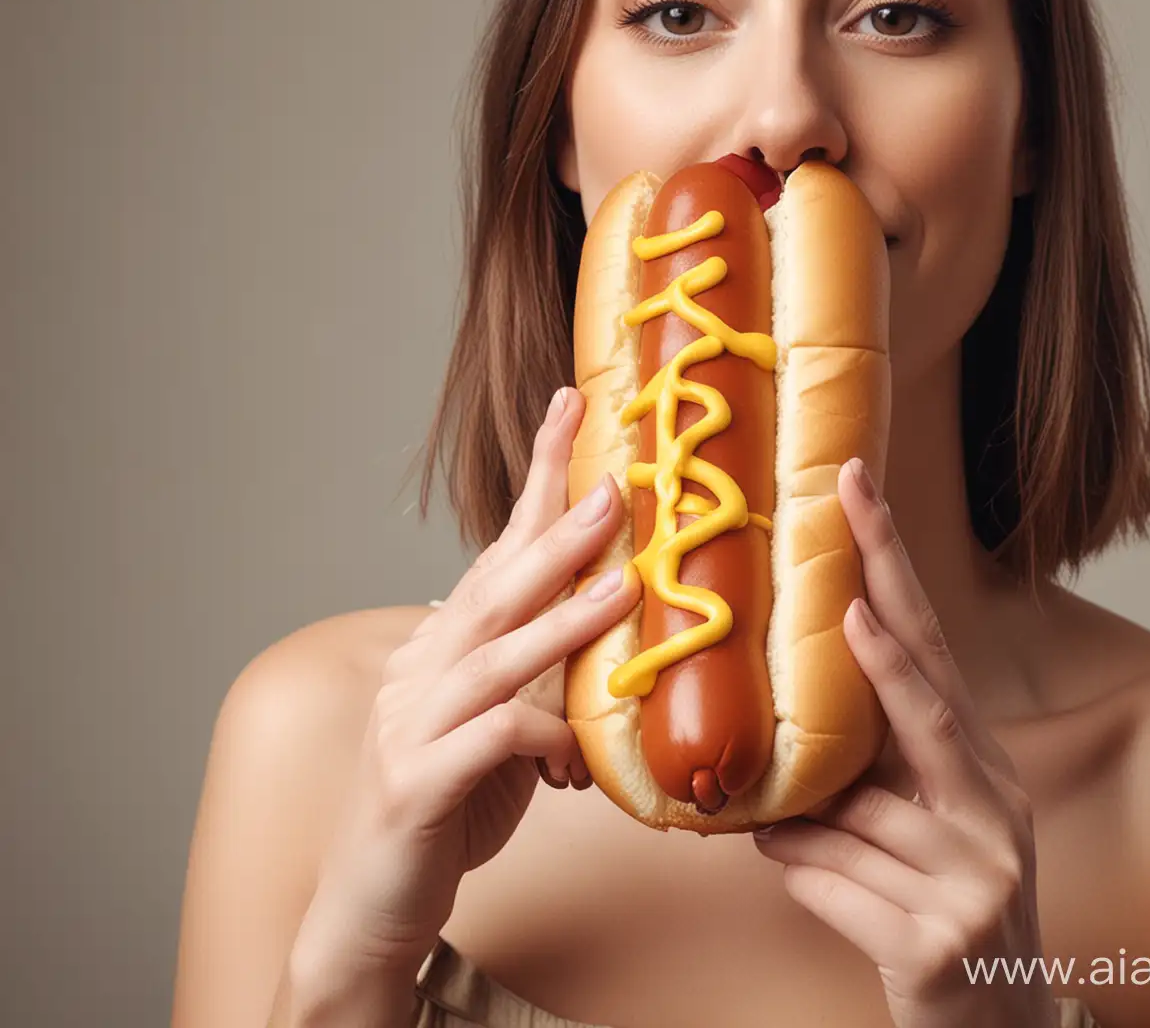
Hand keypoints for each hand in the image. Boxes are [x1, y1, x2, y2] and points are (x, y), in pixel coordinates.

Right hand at [301, 387, 638, 971]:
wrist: (370, 899)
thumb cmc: (450, 799)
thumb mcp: (505, 721)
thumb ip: (544, 669)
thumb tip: (612, 618)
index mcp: (445, 645)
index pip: (498, 549)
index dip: (537, 480)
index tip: (572, 408)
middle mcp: (422, 670)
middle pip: (494, 586)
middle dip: (555, 533)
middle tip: (614, 485)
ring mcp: (411, 725)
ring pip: (493, 658)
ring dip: (561, 620)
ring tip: (622, 587)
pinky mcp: (416, 784)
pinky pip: (488, 747)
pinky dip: (538, 739)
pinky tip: (575, 753)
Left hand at [752, 459, 1056, 1027]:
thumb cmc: (939, 911)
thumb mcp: (914, 828)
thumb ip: (860, 770)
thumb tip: (773, 725)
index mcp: (980, 765)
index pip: (931, 647)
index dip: (892, 567)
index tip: (857, 489)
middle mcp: (991, 806)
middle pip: (926, 696)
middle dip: (878, 619)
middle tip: (844, 531)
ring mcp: (975, 874)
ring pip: (848, 811)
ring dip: (801, 821)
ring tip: (772, 823)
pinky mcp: (939, 941)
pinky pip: (831, 883)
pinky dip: (800, 876)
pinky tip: (791, 873)